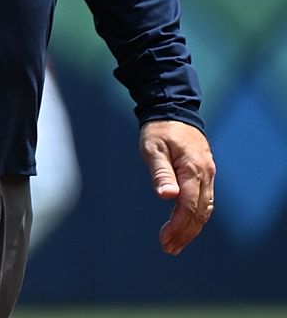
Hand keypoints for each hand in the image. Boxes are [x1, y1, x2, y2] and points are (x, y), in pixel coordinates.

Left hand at [141, 119, 214, 254]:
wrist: (174, 111)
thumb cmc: (159, 130)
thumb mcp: (153, 148)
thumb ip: (160, 172)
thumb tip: (167, 197)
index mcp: (193, 169)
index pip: (189, 205)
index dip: (178, 226)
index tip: (165, 240)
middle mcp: (205, 175)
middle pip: (200, 213)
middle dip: (185, 233)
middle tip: (168, 248)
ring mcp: (207, 176)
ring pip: (204, 210)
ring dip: (191, 229)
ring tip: (174, 244)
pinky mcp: (204, 175)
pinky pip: (204, 202)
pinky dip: (195, 217)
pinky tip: (183, 227)